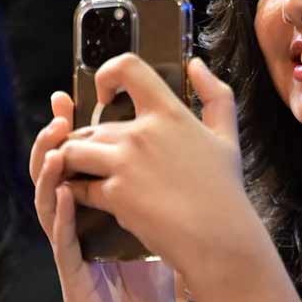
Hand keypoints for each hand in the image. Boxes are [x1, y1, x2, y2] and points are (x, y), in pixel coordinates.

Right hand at [30, 91, 175, 301]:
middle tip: (62, 108)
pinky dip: (61, 215)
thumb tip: (183, 161)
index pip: (80, 162)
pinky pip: (61, 240)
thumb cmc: (147, 291)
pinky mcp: (72, 274)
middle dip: (56, 138)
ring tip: (57, 141)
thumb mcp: (158, 237)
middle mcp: (78, 223)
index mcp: (98, 210)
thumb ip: (160, 201)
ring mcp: (71, 248)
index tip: (76, 94)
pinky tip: (65, 193)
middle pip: (56, 172)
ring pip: (48, 200)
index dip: (75, 129)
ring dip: (49, 169)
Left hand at [56, 54, 246, 284]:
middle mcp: (141, 133)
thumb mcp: (227, 136)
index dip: (107, 73)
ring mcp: (124, 163)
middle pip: (92, 124)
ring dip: (73, 162)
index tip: (106, 95)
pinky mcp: (114, 195)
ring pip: (73, 151)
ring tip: (84, 174)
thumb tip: (196, 64)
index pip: (128, 68)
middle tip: (97, 159)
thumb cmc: (225, 190)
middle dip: (89, 141)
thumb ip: (215, 95)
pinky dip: (77, 192)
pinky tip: (89, 198)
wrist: (218, 238)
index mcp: (169, 113)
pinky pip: (79, 186)